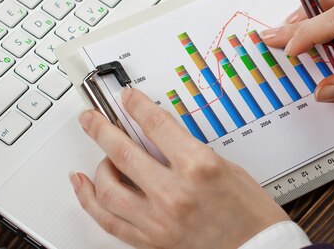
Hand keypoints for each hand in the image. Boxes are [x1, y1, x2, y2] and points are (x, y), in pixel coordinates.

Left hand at [70, 88, 288, 248]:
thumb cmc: (251, 214)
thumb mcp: (226, 167)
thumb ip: (189, 152)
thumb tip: (158, 139)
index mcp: (198, 167)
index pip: (155, 125)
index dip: (136, 106)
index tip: (127, 98)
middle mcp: (174, 193)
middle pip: (123, 152)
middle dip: (101, 129)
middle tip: (90, 118)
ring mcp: (159, 220)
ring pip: (108, 188)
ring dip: (97, 165)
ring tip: (99, 156)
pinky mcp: (151, 241)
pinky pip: (109, 220)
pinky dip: (90, 201)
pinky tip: (82, 186)